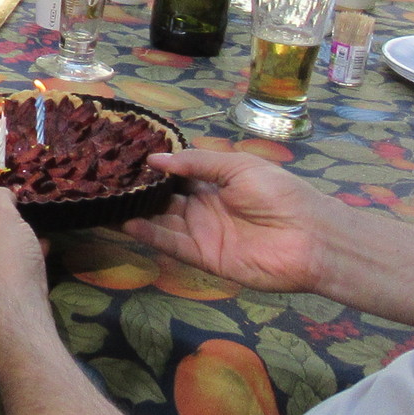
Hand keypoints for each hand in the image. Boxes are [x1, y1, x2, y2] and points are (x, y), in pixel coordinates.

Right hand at [118, 149, 338, 296]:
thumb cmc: (280, 194)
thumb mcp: (238, 167)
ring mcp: (202, 233)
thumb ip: (197, 163)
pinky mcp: (204, 257)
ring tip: (104, 201)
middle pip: (163, 198)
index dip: (153, 167)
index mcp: (215, 182)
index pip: (176, 174)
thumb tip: (156, 159)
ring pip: (161, 221)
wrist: (310, 238)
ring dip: (136, 212)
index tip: (123, 156)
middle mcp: (204, 207)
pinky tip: (126, 223)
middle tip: (103, 179)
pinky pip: (171, 245)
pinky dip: (149, 236)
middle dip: (138, 190)